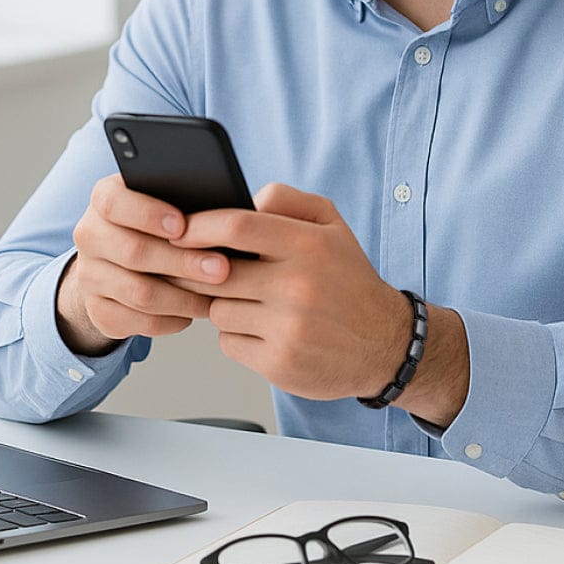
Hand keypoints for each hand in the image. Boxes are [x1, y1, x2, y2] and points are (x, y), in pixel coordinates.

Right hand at [56, 173, 231, 354]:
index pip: (114, 202)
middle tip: (222, 268)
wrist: (119, 264)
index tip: (183, 226)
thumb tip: (231, 207)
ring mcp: (90, 276)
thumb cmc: (157, 227)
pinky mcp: (99, 311)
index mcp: (104, 200)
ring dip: (184, 297)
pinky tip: (195, 311)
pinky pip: (139, 321)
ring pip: (140, 293)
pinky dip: (172, 319)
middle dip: (183, 262)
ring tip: (217, 295)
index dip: (147, 214)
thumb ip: (188, 200)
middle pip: (134, 251)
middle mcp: (90, 236)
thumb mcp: (166, 203)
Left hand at [173, 183, 414, 401]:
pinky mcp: (279, 364)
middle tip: (200, 270)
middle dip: (198, 271)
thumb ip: (287, 200)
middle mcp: (299, 286)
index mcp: (309, 245)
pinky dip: (235, 335)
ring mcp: (288, 329)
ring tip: (249, 302)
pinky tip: (260, 329)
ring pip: (218, 310)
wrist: (384, 344)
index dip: (199, 226)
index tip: (179, 230)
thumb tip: (244, 199)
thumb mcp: (332, 225)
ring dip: (222, 305)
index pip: (237, 226)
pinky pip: (228, 343)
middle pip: (217, 273)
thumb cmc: (349, 280)